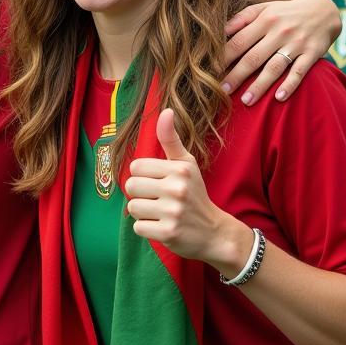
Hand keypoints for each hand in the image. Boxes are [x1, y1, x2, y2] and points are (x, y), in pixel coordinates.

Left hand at [124, 110, 246, 269]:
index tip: (158, 182)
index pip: (135, 166)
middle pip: (130, 187)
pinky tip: (163, 227)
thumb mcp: (186, 164)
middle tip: (158, 199)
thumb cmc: (194, 193)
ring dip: (143, 213)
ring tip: (160, 213)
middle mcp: (177, 189)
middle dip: (140, 194)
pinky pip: (138, 228)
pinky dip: (147, 229)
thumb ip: (171, 139)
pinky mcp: (168, 233)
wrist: (214, 232)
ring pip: (133, 208)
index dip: (143, 176)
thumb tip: (165, 111)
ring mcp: (173, 212)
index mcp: (179, 169)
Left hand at [223, 0, 338, 104]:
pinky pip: (300, 71)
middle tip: (221, 91)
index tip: (209, 71)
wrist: (323, 9)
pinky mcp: (313, 53)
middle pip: (253, 57)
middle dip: (236, 75)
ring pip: (275, 67)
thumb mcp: (263, 8)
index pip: (239, 41)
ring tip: (246, 101)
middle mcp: (279, 31)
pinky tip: (278, 98)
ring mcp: (297, 43)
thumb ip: (241, 18)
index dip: (223, 57)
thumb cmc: (284, 12)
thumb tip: (220, 32)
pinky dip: (290, 84)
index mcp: (264, 20)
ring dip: (259, 85)